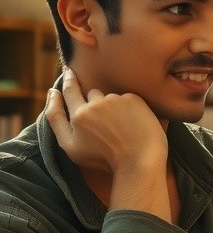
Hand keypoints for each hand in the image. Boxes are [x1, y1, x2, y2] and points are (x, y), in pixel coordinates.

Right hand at [46, 68, 166, 178]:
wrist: (139, 160)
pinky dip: (129, 109)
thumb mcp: (70, 146)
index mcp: (78, 115)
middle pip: (92, 94)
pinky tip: (133, 124)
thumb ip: (56, 120)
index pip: (70, 91)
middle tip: (106, 125)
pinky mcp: (134, 99)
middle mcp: (96, 103)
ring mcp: (116, 100)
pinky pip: (127, 99)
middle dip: (95, 104)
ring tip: (122, 128)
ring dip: (113, 107)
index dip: (69, 80)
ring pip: (110, 97)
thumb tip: (53, 92)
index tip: (69, 72)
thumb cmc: (104, 158)